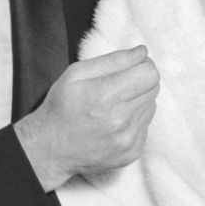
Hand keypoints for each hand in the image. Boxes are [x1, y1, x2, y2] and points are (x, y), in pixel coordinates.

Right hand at [15, 45, 159, 190]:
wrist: (50, 149)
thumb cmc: (61, 107)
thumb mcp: (77, 74)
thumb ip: (113, 60)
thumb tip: (142, 52)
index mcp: (104, 97)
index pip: (149, 74)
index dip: (143, 65)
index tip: (132, 66)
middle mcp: (120, 121)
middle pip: (154, 88)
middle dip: (140, 81)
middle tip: (120, 84)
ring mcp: (127, 140)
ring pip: (152, 106)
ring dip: (138, 100)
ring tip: (115, 104)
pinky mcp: (132, 152)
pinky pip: (147, 125)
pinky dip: (135, 119)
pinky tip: (115, 121)